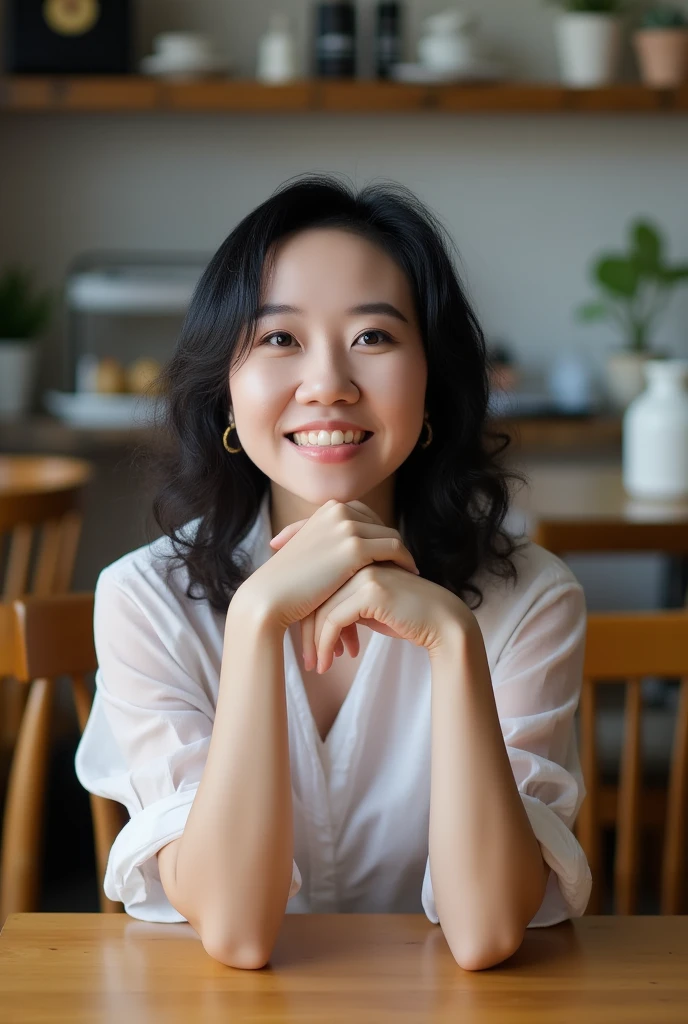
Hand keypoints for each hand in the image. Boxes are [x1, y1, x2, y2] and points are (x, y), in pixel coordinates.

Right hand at [235, 499, 419, 642]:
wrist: (271, 597)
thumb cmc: (287, 582)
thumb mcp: (310, 551)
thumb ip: (330, 542)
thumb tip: (351, 549)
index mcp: (327, 508)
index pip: (366, 516)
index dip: (379, 535)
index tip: (389, 553)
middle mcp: (338, 510)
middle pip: (381, 525)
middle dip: (391, 545)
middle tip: (405, 563)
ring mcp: (347, 526)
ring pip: (391, 536)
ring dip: (402, 555)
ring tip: (410, 571)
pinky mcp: (355, 547)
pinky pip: (394, 549)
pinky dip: (405, 561)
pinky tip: (409, 575)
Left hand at [269, 503, 467, 672]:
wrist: (441, 623)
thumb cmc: (404, 617)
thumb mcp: (368, 607)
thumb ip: (342, 603)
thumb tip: (310, 620)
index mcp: (354, 557)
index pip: (316, 583)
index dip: (302, 612)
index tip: (298, 641)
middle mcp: (356, 559)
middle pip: (316, 596)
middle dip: (306, 632)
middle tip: (306, 660)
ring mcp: (364, 572)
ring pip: (321, 609)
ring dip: (315, 643)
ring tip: (315, 666)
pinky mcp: (371, 590)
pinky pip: (334, 620)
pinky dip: (326, 645)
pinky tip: (327, 663)